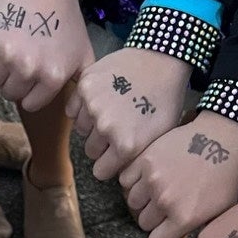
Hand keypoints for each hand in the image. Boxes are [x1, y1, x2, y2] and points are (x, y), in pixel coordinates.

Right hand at [0, 0, 91, 111]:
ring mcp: (6, 54)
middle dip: (14, 81)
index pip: (29, 104)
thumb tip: (76, 113)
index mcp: (52, 76)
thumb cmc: (64, 17)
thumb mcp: (84, 53)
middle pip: (9, 93)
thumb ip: (82, 85)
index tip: (32, 76)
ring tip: (8, 52)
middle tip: (20, 60)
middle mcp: (28, 69)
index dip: (30, 91)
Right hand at [68, 47, 190, 179]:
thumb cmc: (164, 99)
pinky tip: (98, 102)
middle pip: (90, 151)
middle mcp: (105, 128)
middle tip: (115, 130)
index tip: (114, 157)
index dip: (108, 165)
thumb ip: (137, 160)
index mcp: (125, 145)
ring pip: (81, 130)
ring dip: (91, 125)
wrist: (161, 59)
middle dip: (101, 145)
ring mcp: (92, 105)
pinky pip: (73, 109)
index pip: (100, 172)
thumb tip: (121, 178)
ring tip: (110, 112)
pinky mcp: (84, 86)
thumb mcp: (160, 137)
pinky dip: (81, 108)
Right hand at [120, 116, 237, 237]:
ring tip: (156, 188)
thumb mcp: (221, 208)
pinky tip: (146, 175)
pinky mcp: (144, 160)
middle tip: (164, 204)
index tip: (164, 230)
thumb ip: (196, 225)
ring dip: (142, 198)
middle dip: (153, 216)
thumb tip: (180, 234)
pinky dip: (133, 179)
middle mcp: (164, 202)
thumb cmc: (228, 172)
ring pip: (133, 201)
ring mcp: (152, 180)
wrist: (224, 136)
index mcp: (184, 218)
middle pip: (144, 222)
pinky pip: (126, 179)